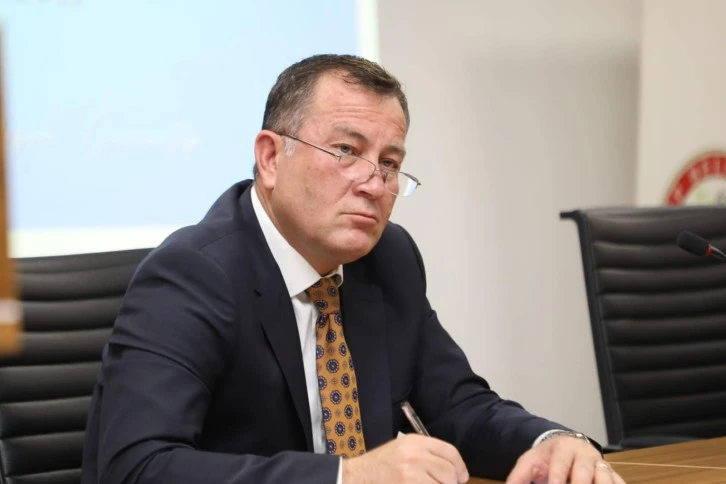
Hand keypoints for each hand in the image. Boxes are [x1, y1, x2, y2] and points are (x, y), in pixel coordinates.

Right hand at [342, 434, 468, 483]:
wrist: (359, 476)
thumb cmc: (381, 465)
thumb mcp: (403, 448)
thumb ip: (426, 453)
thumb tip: (453, 469)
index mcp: (416, 441)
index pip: (450, 452)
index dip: (460, 467)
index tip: (462, 477)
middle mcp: (416, 455)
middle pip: (449, 471)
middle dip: (451, 483)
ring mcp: (412, 473)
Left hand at [506, 434, 625, 483]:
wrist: (565, 445)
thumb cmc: (547, 457)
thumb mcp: (530, 462)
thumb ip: (519, 476)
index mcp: (563, 448)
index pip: (561, 464)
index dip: (558, 477)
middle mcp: (584, 454)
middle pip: (585, 472)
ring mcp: (600, 464)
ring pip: (605, 476)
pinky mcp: (611, 473)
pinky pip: (618, 481)